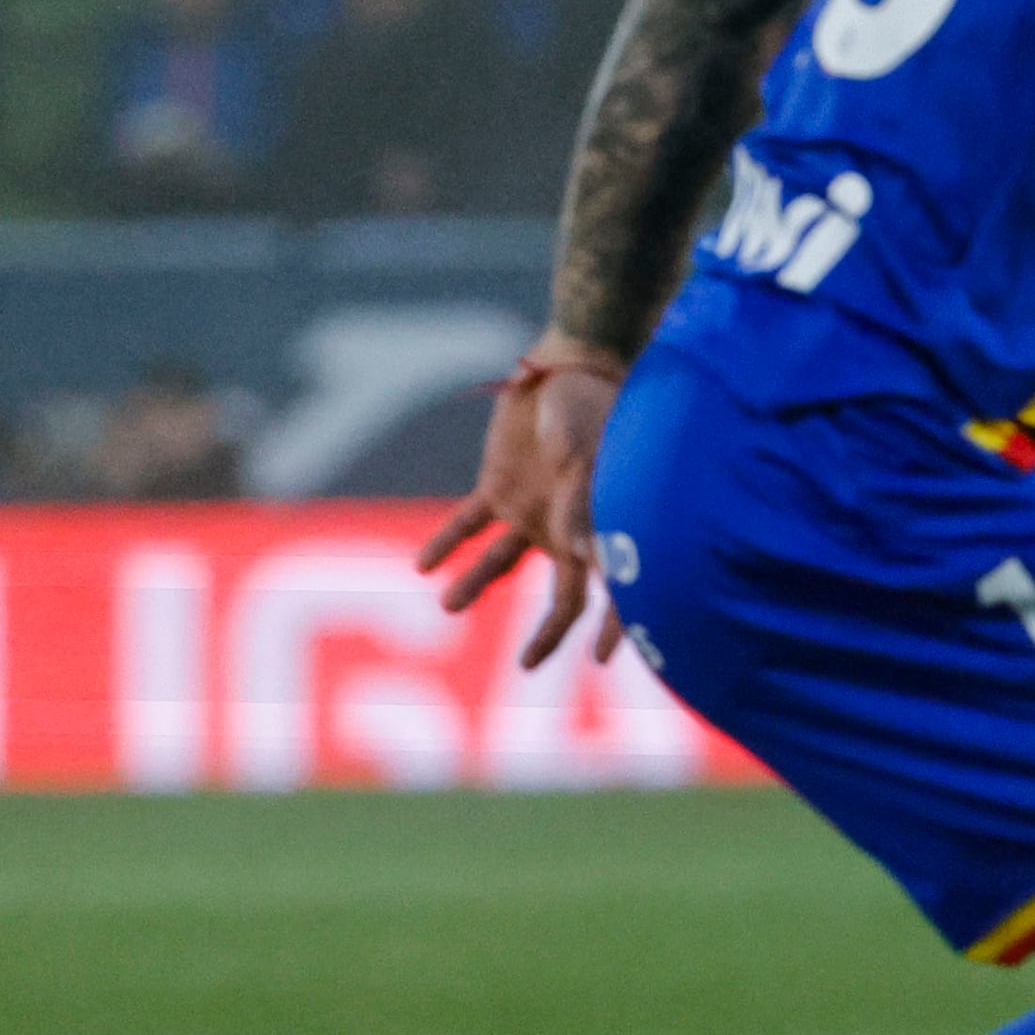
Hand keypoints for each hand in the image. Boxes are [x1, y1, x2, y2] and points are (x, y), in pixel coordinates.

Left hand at [418, 340, 630, 670]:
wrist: (570, 367)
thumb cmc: (593, 410)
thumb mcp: (587, 460)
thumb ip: (581, 507)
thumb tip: (583, 560)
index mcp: (598, 526)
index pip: (609, 590)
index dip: (611, 628)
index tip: (601, 662)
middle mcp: (566, 528)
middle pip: (562, 594)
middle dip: (548, 634)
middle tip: (528, 667)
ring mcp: (530, 510)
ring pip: (501, 564)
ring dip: (476, 586)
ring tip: (448, 605)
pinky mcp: (498, 488)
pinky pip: (467, 524)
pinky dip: (446, 544)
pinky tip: (422, 566)